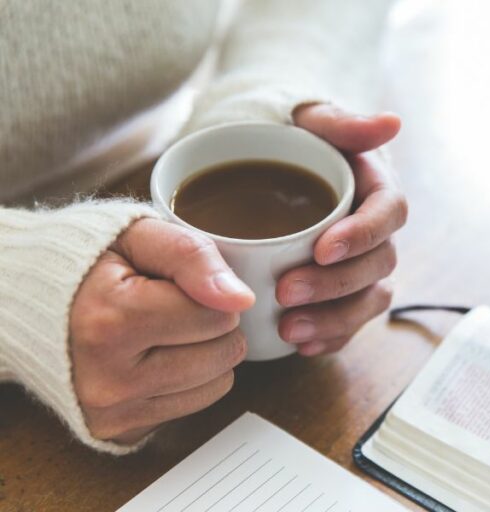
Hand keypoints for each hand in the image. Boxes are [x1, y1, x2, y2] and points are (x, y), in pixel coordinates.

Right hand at [69, 219, 254, 443]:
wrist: (31, 306)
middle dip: (213, 324)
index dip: (209, 292)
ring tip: (164, 331)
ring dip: (205, 353)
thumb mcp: (137, 236)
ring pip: (218, 383)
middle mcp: (109, 378)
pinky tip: (156, 358)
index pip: (218, 315)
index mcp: (111, 322)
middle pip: (224, 353)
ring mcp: (114, 411)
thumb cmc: (90, 266)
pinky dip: (188, 381)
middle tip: (172, 308)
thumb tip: (240, 299)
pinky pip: (195, 406)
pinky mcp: (122, 431)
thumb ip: (192, 257)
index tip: (176, 285)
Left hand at [277, 104, 406, 355]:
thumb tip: (392, 122)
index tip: (322, 248)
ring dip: (334, 320)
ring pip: (368, 300)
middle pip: (378, 265)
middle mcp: (379, 233)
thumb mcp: (314, 121)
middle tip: (287, 290)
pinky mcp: (346, 292)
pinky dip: (329, 337)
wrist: (279, 162)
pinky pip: (350, 322)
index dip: (363, 235)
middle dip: (336, 285)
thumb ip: (344, 123)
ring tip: (289, 329)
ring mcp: (364, 266)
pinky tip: (299, 347)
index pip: (389, 213)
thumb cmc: (298, 140)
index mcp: (378, 189)